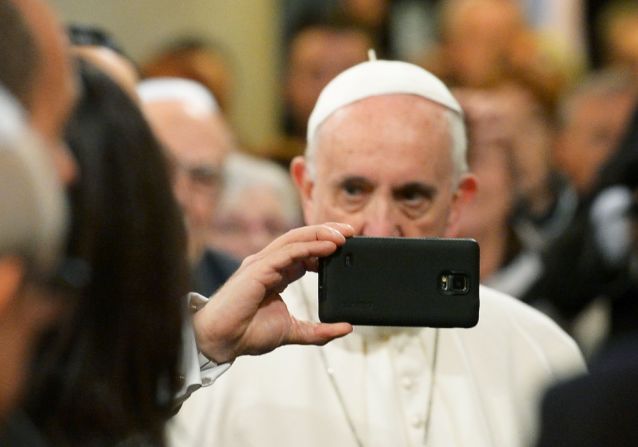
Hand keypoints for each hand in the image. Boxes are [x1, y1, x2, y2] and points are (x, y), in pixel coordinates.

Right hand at [192, 222, 353, 362]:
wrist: (223, 341)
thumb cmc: (248, 333)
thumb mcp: (293, 331)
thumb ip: (319, 331)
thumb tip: (346, 328)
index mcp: (277, 274)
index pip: (304, 251)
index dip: (326, 246)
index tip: (349, 248)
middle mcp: (270, 264)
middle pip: (302, 238)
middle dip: (327, 232)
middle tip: (352, 232)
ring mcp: (263, 263)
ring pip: (296, 238)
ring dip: (321, 234)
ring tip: (344, 234)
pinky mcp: (259, 268)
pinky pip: (288, 251)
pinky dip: (310, 246)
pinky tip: (328, 246)